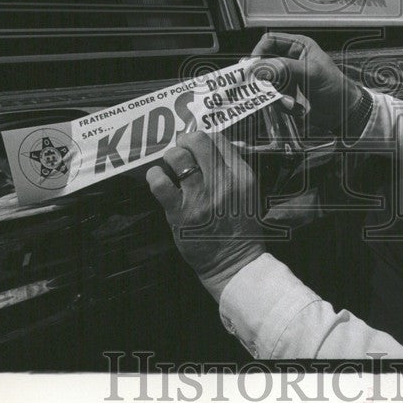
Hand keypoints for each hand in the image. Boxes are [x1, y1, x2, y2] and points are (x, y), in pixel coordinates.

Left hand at [147, 131, 264, 301]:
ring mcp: (200, 198)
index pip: (218, 139)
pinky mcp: (180, 213)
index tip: (195, 146)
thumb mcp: (248, 193)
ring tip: (170, 165)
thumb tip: (215, 144)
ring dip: (170, 157)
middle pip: (198, 141)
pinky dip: (155, 175)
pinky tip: (158, 178)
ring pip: (177, 157)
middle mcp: (223, 183)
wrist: (234, 263)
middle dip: (185, 141)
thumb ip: (234, 168)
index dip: (202, 138)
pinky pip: (160, 183)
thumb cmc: (240, 227)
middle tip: (182, 150)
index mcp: (242, 175)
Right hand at [248, 32, 364, 133]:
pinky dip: (281, 104)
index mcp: (298, 46)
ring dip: (276, 95)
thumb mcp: (312, 73)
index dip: (259, 52)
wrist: (343, 113)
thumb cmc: (335, 87)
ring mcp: (286, 78)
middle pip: (263, 64)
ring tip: (292, 103)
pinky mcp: (285, 94)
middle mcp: (289, 60)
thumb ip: (287, 68)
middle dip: (267, 80)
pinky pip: (272, 97)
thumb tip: (262, 68)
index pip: (269, 41)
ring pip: (265, 83)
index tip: (255, 68)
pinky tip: (295, 108)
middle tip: (269, 90)